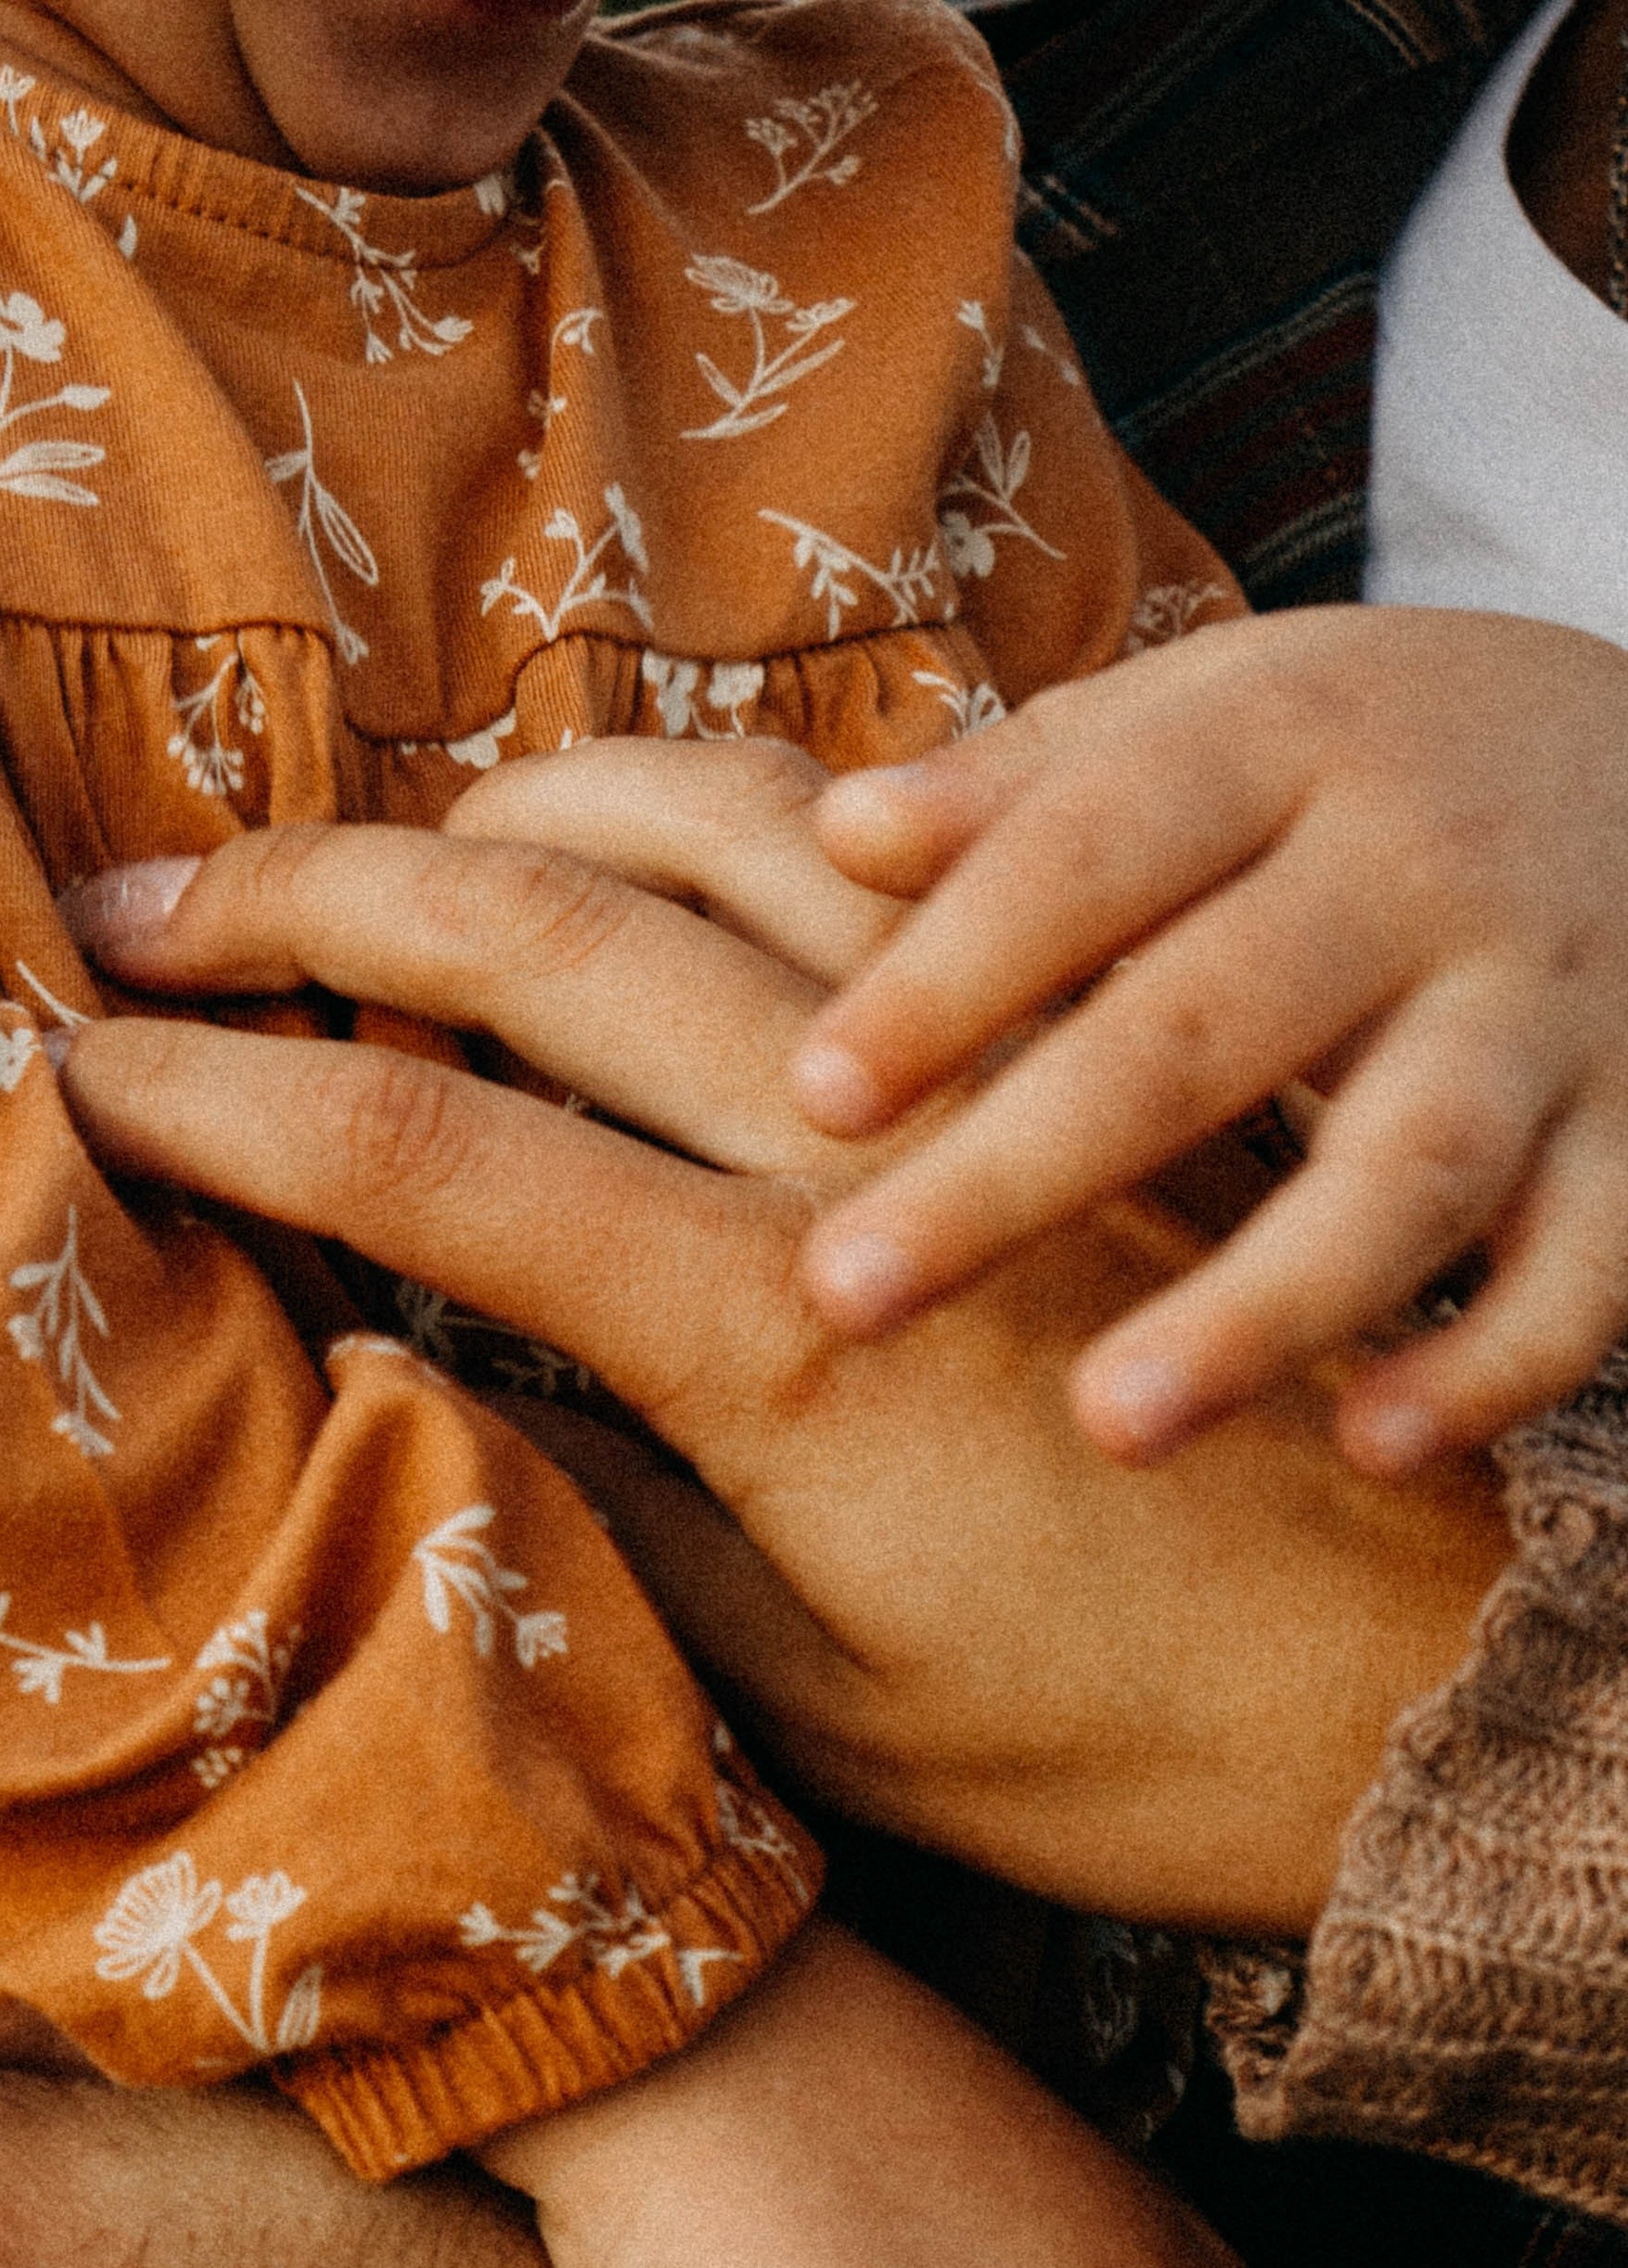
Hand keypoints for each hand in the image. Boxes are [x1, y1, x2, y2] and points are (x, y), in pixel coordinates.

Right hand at [60, 746, 1508, 1932]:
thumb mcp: (812, 1710)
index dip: (213, 1095)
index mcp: (771, 1330)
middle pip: (530, 931)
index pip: (416, 1150)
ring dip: (503, 808)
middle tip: (129, 897)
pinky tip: (642, 834)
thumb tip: (388, 1389)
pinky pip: (898, 839)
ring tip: (363, 842)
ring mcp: (1003, 1060)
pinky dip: (733, 806)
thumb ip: (589, 1530)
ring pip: (713, 827)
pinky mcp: (1100, 1038)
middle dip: (299, 896)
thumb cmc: (1123, 1751)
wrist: (1441, 1699)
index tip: (65, 1068)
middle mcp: (874, 1141)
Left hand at [785, 609, 1627, 1471]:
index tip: (814, 1096)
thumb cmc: (1363, 771)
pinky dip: (1498, 1364)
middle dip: (1023, 1167)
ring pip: (1411, 1164)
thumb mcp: (1215, 720)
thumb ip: (1029, 789)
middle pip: (1207, 1026)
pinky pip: (1589, 1267)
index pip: (1094, 853)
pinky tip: (1379, 1450)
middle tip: (850, 1294)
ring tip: (1112, 1423)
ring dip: (1262, 1303)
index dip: (953, 973)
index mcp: (1287, 741)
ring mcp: (1549, 1011)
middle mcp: (1424, 870)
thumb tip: (840, 837)